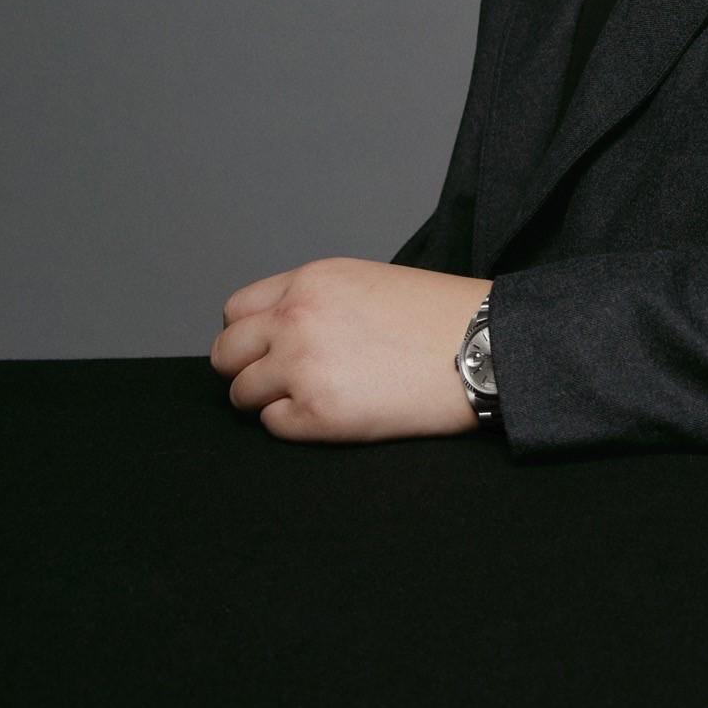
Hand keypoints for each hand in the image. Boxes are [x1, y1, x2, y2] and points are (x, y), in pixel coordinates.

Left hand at [210, 256, 493, 443]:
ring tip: (314, 397)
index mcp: (309, 281)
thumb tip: (277, 331)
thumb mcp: (366, 282)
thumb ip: (315, 299)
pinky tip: (336, 411)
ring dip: (268, 399)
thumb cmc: (435, 315)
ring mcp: (301, 367)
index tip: (265, 349)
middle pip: (226, 353)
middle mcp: (295, 319)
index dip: (249, 334)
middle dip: (245, 368)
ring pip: (241, 393)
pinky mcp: (316, 414)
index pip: (236, 311)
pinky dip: (295, 424)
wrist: (480, 347)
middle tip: (279, 380)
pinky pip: (274, 426)